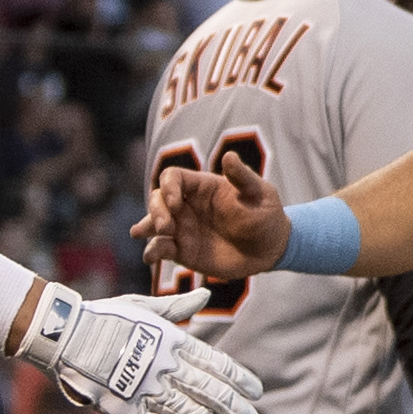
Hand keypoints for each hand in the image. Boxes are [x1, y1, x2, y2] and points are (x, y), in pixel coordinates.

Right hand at [10, 282, 266, 413]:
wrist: (63, 333)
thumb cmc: (103, 316)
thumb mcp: (144, 307)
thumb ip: (177, 308)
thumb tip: (205, 296)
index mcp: (172, 341)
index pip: (215, 363)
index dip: (238, 379)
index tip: (256, 392)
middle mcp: (165, 366)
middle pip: (210, 392)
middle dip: (235, 410)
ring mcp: (146, 389)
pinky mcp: (124, 408)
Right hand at [130, 152, 290, 282]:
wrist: (270, 248)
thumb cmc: (265, 214)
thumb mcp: (258, 193)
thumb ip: (241, 177)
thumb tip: (229, 156)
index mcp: (201, 187)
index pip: (172, 178)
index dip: (168, 187)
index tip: (176, 203)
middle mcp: (187, 206)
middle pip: (157, 199)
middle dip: (155, 211)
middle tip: (167, 227)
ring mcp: (183, 229)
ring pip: (153, 223)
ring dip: (146, 227)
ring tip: (142, 233)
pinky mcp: (184, 251)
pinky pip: (161, 249)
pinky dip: (152, 252)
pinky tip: (151, 257)